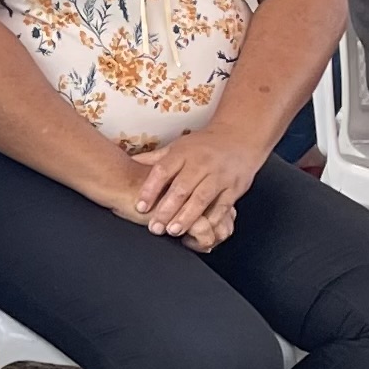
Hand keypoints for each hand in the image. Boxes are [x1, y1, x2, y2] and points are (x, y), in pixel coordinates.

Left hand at [129, 120, 268, 244]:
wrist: (240, 138)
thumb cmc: (203, 146)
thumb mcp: (178, 146)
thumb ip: (155, 159)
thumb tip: (128, 163)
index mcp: (183, 153)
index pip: (163, 171)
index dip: (150, 189)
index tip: (140, 206)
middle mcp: (201, 163)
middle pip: (182, 188)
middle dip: (167, 209)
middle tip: (155, 227)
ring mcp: (219, 175)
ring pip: (202, 198)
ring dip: (187, 216)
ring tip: (173, 231)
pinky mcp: (234, 187)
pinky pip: (223, 205)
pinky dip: (212, 219)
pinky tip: (202, 230)